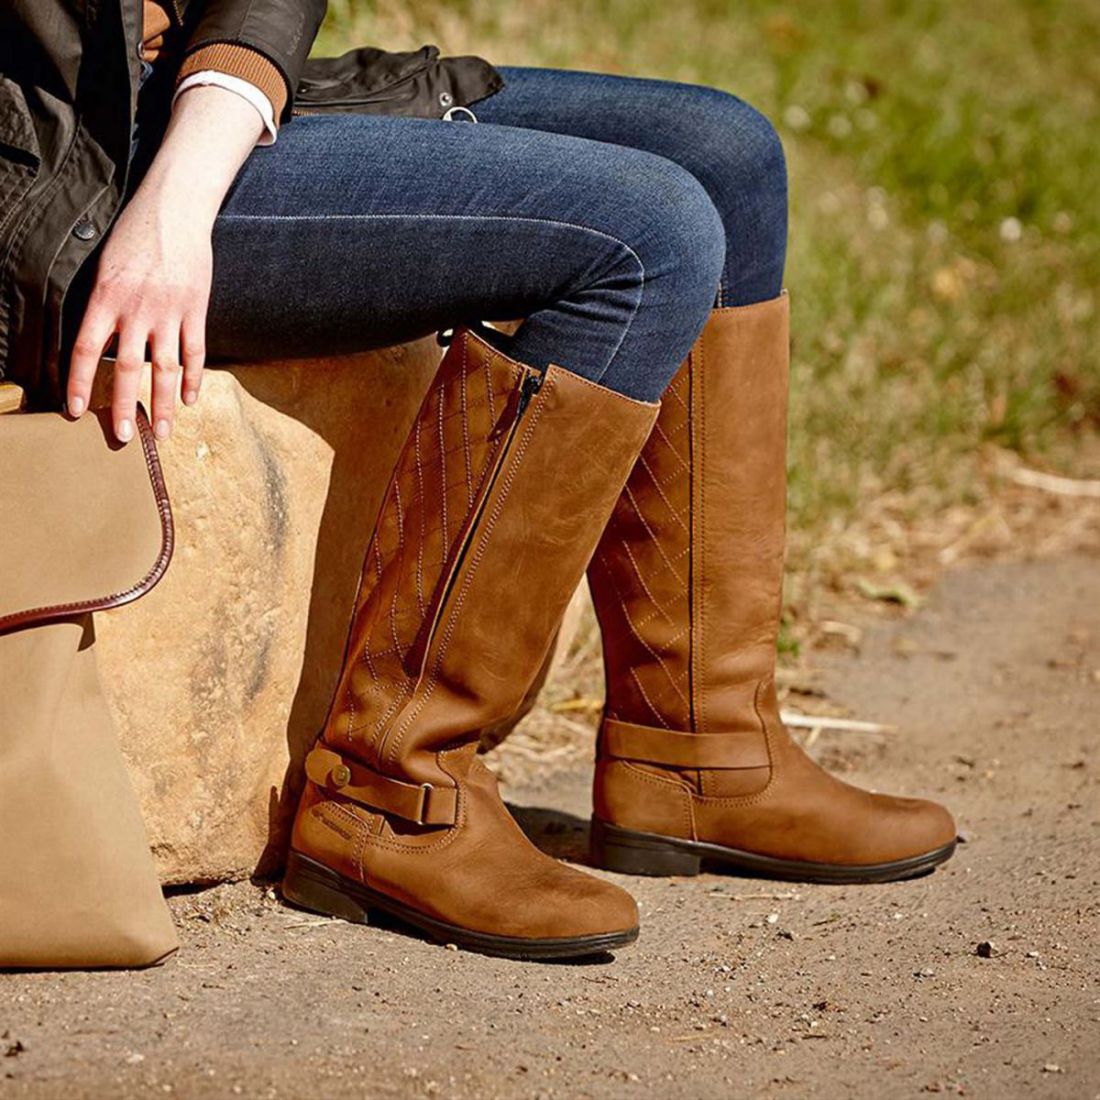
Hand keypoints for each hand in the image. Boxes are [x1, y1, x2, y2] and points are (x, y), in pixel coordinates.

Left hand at [67, 182, 211, 442]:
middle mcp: (136, 309)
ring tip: (163, 432)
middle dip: (123, 406)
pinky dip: (192, 379)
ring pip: (164, 369)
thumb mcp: (106, 265)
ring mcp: (169, 311)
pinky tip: (190, 400)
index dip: (78, 383)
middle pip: (126, 369)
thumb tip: (98, 343)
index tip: (75, 411)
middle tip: (123, 437)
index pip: (84, 349)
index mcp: (106, 297)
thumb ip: (103, 304)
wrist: (176, 208)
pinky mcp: (196, 309)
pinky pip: (194, 352)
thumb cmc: (136, 233)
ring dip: (164, 404)